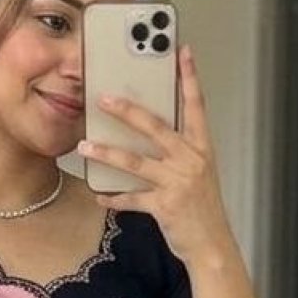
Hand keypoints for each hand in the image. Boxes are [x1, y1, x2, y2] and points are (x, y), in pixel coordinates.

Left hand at [77, 44, 233, 266]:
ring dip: (107, 152)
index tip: (181, 51)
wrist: (212, 245)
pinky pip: (132, 198)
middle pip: (156, 127)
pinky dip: (114, 197)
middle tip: (104, 98)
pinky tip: (99, 195)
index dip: (189, 78)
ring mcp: (178, 183)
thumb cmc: (201, 208)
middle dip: (128, 111)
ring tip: (85, 145)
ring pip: (136, 162)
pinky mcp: (165, 206)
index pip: (195, 105)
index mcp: (201, 148)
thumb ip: (178, 152)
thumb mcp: (197, 173)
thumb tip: (149, 132)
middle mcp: (191, 161)